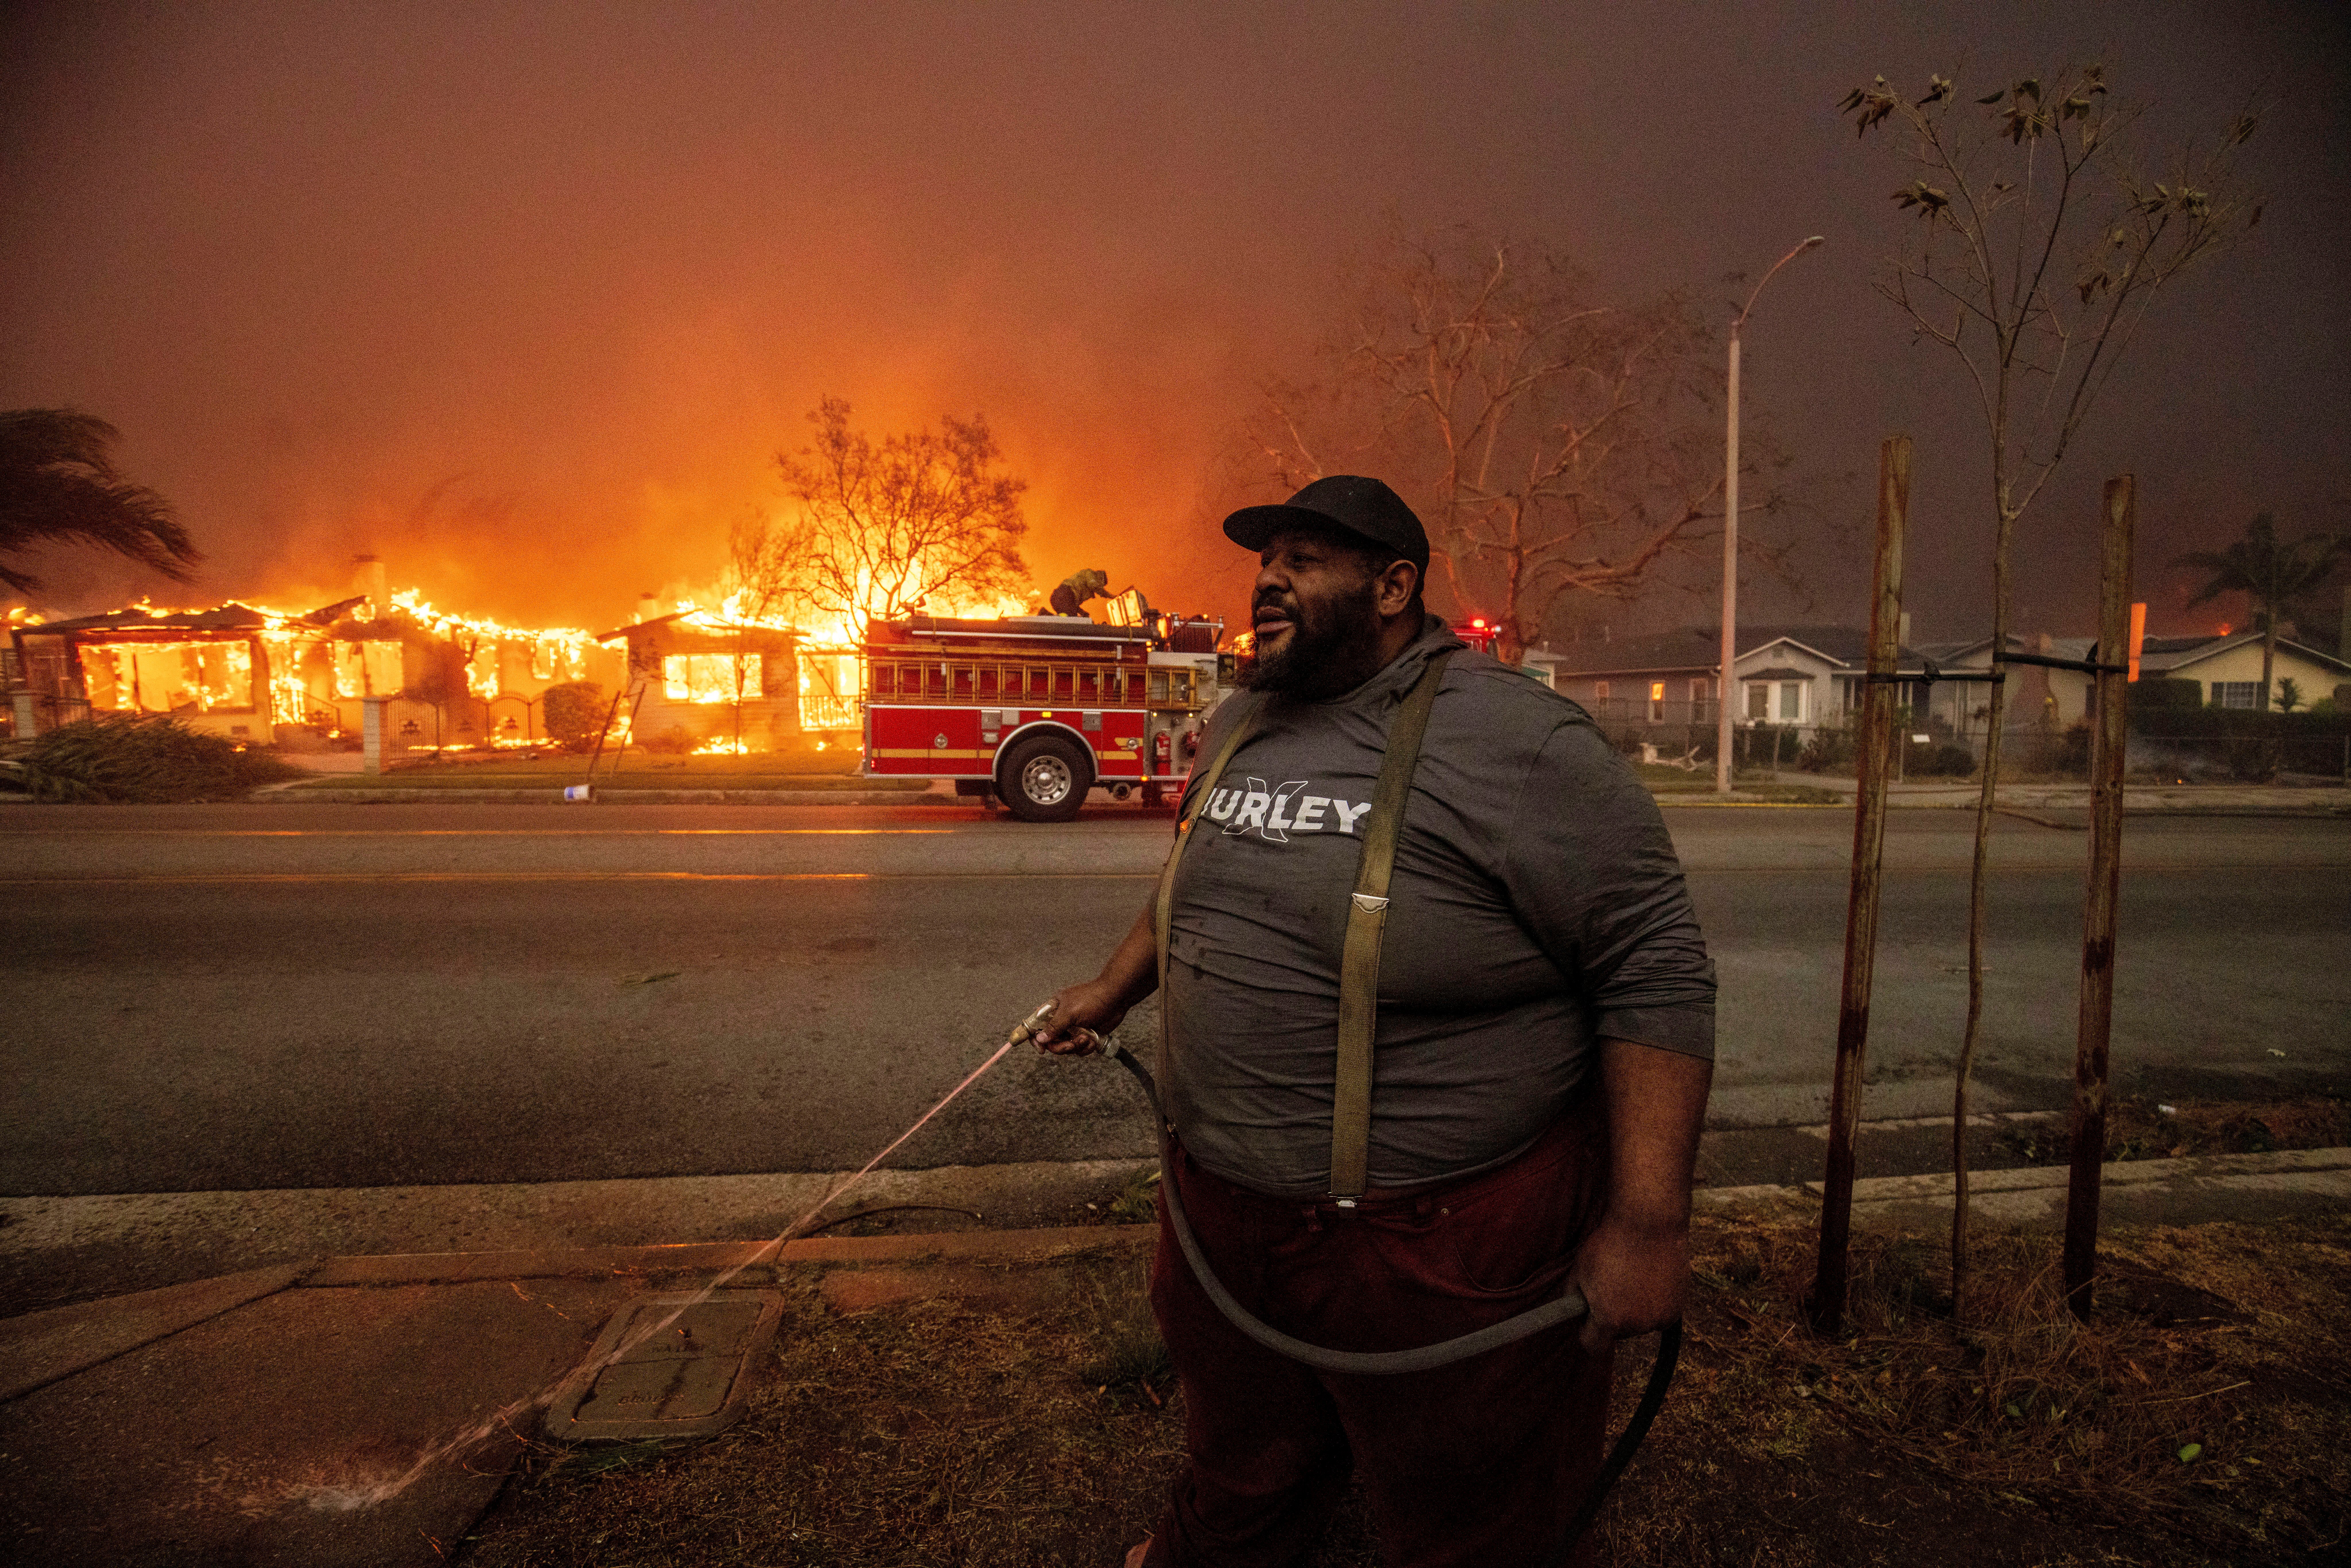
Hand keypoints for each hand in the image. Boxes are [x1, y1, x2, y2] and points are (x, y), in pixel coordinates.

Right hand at [1028, 979, 1129, 1055]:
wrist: (1116, 999)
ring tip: (1086, 1038)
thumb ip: (1054, 1026)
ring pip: (1066, 1047)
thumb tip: (1040, 1038)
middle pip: (1051, 1041)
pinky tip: (1093, 1040)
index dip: (1035, 1038)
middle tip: (1070, 1045)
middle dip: (1060, 1046)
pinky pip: (1080, 1049)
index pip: (1036, 1025)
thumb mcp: (1069, 1012)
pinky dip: (1086, 1047)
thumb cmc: (1091, 999)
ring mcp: (1074, 1028)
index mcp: (1053, 1009)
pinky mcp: (1086, 1035)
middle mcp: (1062, 1020)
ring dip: (1076, 1046)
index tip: (1041, 1050)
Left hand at [1567, 1213, 1689, 1354]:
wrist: (1649, 1223)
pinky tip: (1650, 1278)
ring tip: (1633, 1278)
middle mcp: (1637, 1326)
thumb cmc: (1610, 1244)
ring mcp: (1660, 1318)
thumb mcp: (1579, 1270)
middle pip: (1619, 1332)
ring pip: (1641, 1322)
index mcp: (1609, 1320)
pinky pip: (1660, 1313)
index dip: (1586, 1332)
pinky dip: (1655, 1302)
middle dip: (1613, 1317)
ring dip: (1636, 1309)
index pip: (1593, 1346)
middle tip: (1611, 1289)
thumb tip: (1571, 1309)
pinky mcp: (1678, 1308)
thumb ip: (1572, 1296)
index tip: (1586, 1319)